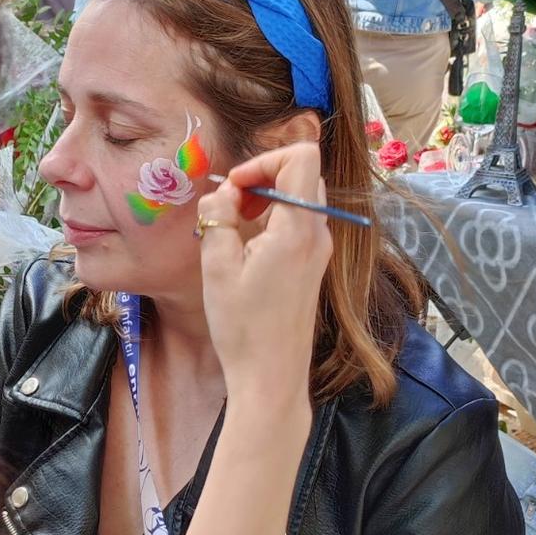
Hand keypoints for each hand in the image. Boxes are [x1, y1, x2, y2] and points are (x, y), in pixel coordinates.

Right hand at [197, 142, 331, 409]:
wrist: (271, 377)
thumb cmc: (243, 327)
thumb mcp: (216, 266)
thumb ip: (218, 217)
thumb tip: (224, 193)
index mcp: (298, 228)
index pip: (302, 157)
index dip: (264, 159)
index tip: (235, 185)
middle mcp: (317, 234)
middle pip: (301, 175)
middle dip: (262, 176)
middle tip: (231, 202)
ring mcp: (319, 250)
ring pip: (299, 198)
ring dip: (266, 198)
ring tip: (234, 225)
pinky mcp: (312, 265)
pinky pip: (298, 223)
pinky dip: (272, 220)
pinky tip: (246, 247)